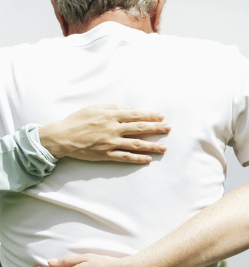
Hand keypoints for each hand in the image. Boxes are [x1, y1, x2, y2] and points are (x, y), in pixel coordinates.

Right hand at [38, 105, 169, 162]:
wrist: (60, 138)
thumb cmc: (76, 121)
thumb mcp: (93, 108)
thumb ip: (112, 107)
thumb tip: (129, 109)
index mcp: (110, 116)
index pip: (135, 115)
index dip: (150, 116)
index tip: (161, 116)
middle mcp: (113, 129)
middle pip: (139, 128)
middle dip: (156, 128)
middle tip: (169, 128)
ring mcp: (110, 143)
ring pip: (136, 144)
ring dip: (152, 146)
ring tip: (164, 147)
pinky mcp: (106, 155)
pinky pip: (125, 157)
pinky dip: (138, 159)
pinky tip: (148, 159)